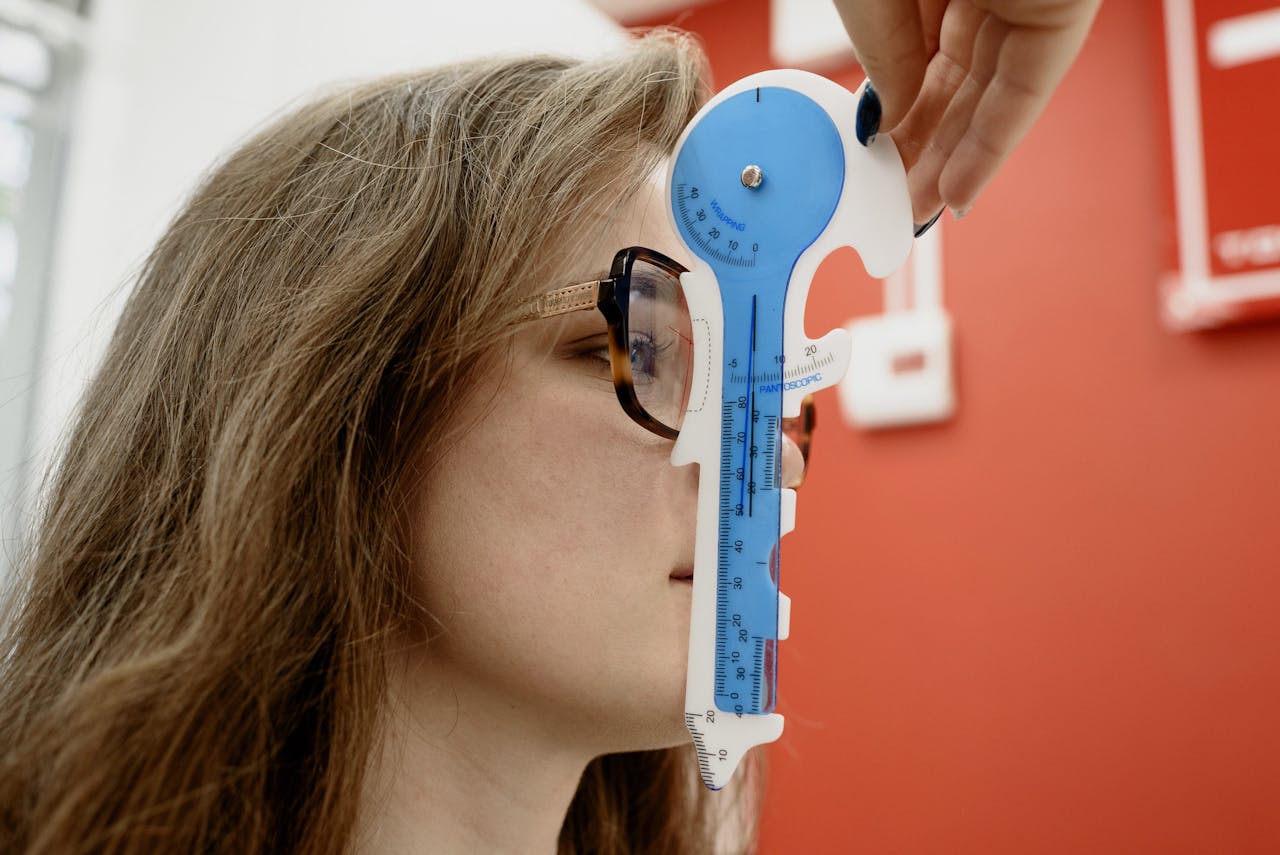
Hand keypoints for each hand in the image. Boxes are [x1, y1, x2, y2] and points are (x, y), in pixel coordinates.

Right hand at [832, 0, 1101, 230]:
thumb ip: (878, 57)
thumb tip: (882, 121)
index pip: (913, 53)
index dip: (895, 112)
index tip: (870, 160)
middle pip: (954, 82)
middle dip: (923, 149)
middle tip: (894, 201)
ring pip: (990, 94)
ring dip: (953, 161)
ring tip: (918, 214)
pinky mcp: (1063, 9)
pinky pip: (1027, 92)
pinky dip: (991, 147)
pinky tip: (956, 193)